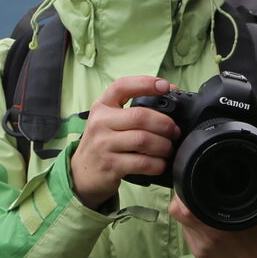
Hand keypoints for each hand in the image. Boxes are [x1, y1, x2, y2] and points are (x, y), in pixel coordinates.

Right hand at [68, 76, 180, 209]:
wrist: (82, 173)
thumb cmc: (104, 142)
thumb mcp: (110, 121)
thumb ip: (133, 110)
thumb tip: (170, 94)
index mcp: (102, 106)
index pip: (122, 86)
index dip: (146, 83)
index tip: (165, 86)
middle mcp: (100, 122)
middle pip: (140, 116)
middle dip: (165, 124)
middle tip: (174, 131)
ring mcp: (103, 144)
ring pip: (143, 140)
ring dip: (164, 145)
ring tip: (168, 148)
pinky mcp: (110, 165)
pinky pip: (142, 162)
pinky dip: (157, 164)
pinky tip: (160, 163)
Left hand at [170, 196, 256, 257]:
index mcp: (221, 229)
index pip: (184, 209)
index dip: (183, 193)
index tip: (192, 182)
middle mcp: (207, 240)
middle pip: (180, 212)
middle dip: (186, 197)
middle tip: (200, 189)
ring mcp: (200, 248)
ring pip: (183, 221)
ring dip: (191, 210)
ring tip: (209, 206)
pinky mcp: (199, 253)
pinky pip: (189, 231)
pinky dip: (195, 222)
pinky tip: (210, 220)